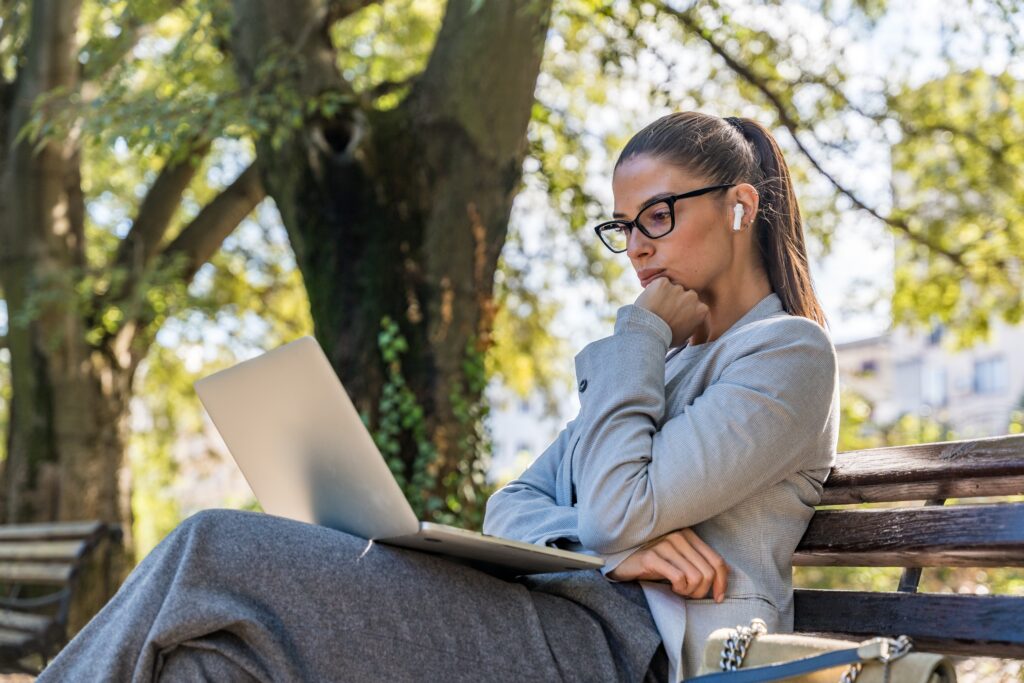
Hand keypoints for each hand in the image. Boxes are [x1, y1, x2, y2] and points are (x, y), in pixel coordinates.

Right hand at [606, 528, 728, 600]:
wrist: (623, 560)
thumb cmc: (654, 562)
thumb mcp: (680, 560)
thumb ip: (699, 562)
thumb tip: (726, 574)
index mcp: (689, 536)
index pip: (717, 561)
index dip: (722, 583)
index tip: (718, 598)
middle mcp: (679, 536)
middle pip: (708, 572)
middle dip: (702, 591)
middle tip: (689, 595)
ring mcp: (665, 545)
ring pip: (695, 577)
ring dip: (690, 591)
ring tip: (679, 591)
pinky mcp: (652, 557)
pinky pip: (678, 578)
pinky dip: (679, 589)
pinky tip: (671, 588)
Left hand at [634, 278, 708, 346]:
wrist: (648, 332)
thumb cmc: (665, 338)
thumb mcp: (684, 337)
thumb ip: (690, 326)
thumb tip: (689, 324)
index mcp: (701, 309)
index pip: (695, 305)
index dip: (685, 309)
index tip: (676, 315)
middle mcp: (692, 296)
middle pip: (685, 294)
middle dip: (677, 300)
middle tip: (665, 310)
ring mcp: (678, 288)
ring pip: (672, 288)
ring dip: (665, 294)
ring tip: (655, 307)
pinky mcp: (663, 282)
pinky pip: (659, 283)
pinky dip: (654, 290)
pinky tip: (650, 301)